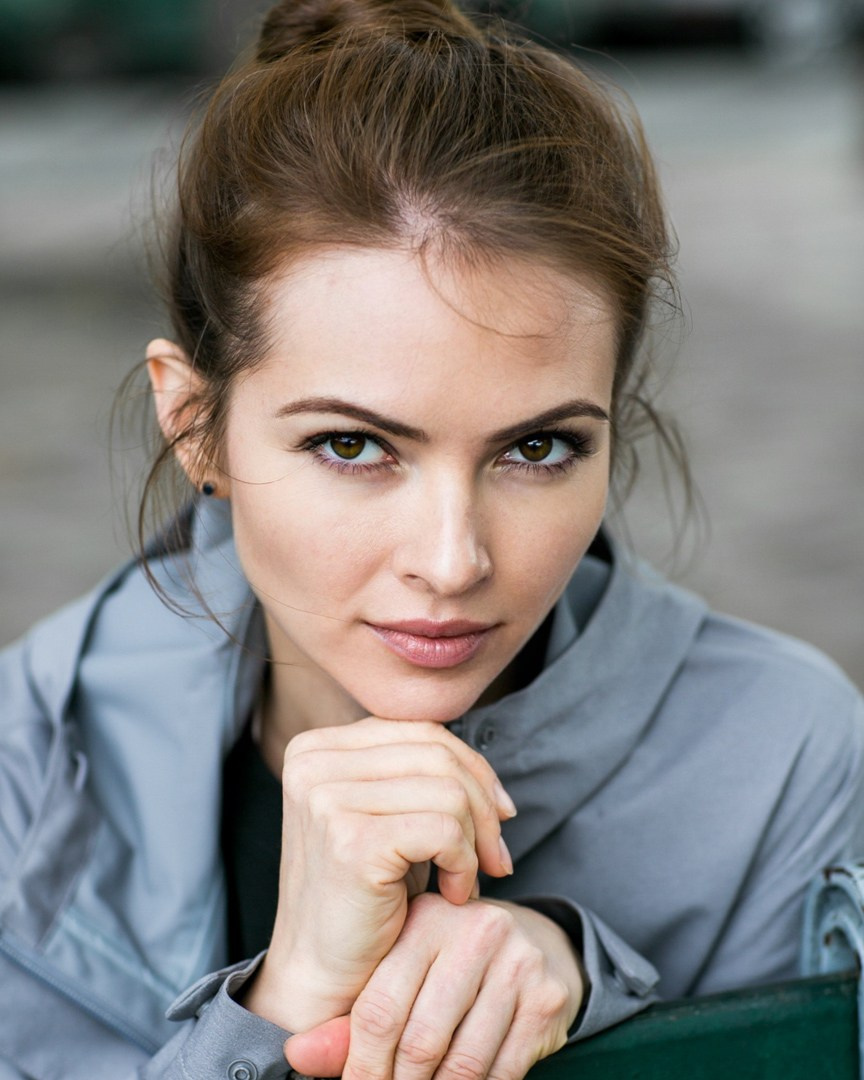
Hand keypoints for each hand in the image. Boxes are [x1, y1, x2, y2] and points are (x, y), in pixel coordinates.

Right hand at [242, 719, 515, 1031]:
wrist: (323, 980)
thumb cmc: (365, 900)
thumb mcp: (386, 818)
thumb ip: (412, 775)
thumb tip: (485, 767)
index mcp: (315, 748)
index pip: (421, 731)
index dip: (474, 769)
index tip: (500, 815)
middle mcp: (313, 763)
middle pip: (439, 755)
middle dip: (484, 806)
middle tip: (496, 858)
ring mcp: (326, 798)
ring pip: (448, 790)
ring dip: (475, 841)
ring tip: (467, 881)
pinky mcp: (350, 840)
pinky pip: (443, 829)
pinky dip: (464, 863)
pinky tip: (454, 895)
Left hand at [284, 893, 583, 1079]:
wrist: (536, 944)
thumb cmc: (452, 965)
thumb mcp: (402, 974)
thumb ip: (353, 1020)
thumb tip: (297, 1055)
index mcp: (426, 919)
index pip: (379, 1009)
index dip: (359, 1066)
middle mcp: (475, 931)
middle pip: (419, 1041)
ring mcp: (517, 962)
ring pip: (462, 1063)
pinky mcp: (546, 997)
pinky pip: (503, 1071)